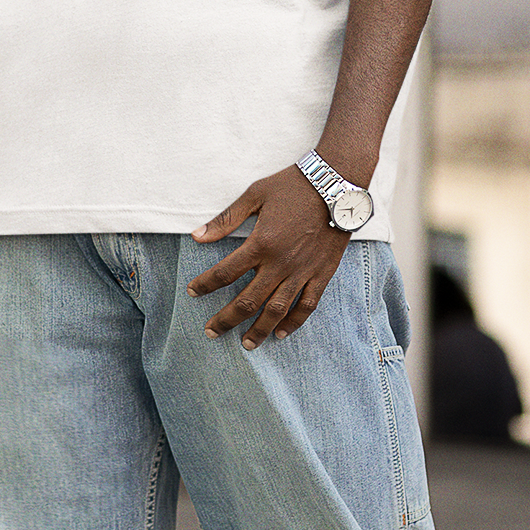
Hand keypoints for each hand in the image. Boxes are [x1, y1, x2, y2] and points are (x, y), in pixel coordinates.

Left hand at [188, 165, 349, 347]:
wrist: (336, 185)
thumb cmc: (293, 186)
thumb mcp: (255, 195)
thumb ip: (226, 219)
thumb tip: (197, 236)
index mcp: (261, 243)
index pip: (226, 272)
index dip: (206, 284)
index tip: (193, 292)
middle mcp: (280, 263)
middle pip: (248, 300)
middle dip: (227, 319)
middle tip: (212, 331)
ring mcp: (303, 271)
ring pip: (277, 309)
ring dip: (259, 329)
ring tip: (247, 344)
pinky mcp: (322, 273)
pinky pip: (307, 305)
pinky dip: (294, 322)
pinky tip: (281, 333)